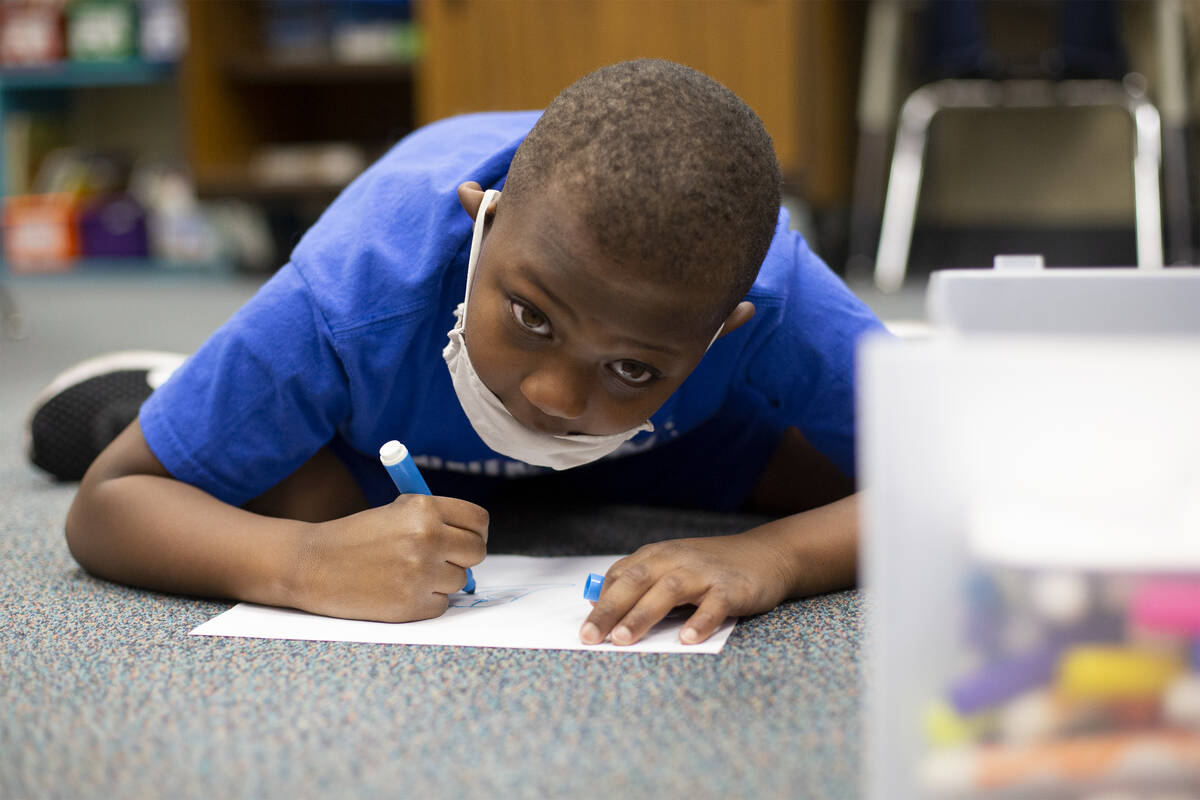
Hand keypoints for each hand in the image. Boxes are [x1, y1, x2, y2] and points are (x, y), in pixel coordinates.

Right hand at [287, 494, 487, 621]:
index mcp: (424, 508)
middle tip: (444, 558)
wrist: (313, 565)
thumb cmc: (355, 536)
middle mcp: (427, 538)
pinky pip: (441, 604)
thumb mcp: (396, 510)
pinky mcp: (412, 605)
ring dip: (441, 579)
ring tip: (408, 572)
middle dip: (464, 556)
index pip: (478, 520)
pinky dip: (426, 600)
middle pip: (477, 552)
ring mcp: (420, 573)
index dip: (476, 531)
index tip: (468, 537)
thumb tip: (472, 536)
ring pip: (459, 580)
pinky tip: (400, 590)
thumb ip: (434, 518)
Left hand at [579, 532, 794, 645]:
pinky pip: (714, 605)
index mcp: (657, 556)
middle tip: (590, 637)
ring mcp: (704, 573)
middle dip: (610, 610)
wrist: (766, 555)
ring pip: (668, 591)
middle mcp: (676, 560)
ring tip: (624, 640)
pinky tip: (688, 639)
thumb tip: (597, 604)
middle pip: (636, 581)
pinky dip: (700, 621)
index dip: (601, 601)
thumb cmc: (709, 568)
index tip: (584, 628)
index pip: (620, 576)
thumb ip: (639, 583)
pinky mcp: (732, 588)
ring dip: (643, 615)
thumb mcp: (671, 567)